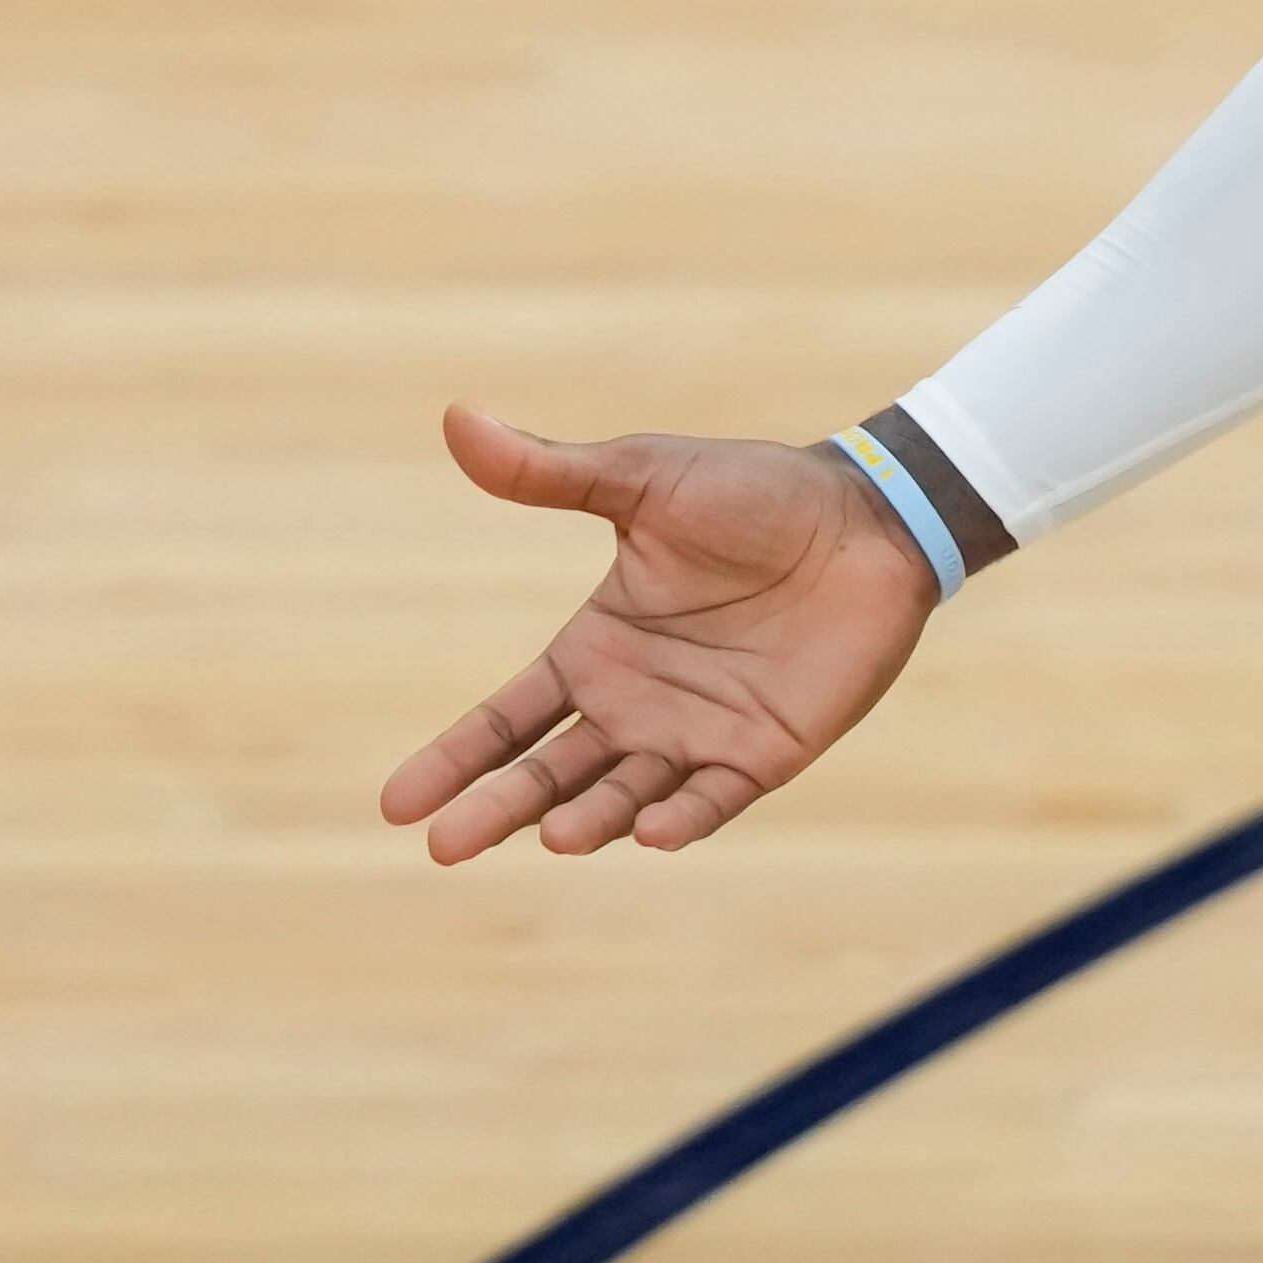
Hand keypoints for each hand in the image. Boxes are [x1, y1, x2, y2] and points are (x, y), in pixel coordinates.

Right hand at [377, 404, 938, 862]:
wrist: (868, 516)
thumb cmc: (754, 493)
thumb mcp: (644, 478)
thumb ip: (551, 471)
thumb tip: (455, 417)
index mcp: (596, 647)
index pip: (507, 719)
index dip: (455, 760)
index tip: (395, 804)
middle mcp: (635, 704)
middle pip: (548, 774)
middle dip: (496, 810)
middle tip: (444, 845)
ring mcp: (697, 735)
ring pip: (620, 799)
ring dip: (585, 819)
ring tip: (551, 833)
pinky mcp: (762, 754)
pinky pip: (711, 800)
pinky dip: (680, 820)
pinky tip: (649, 830)